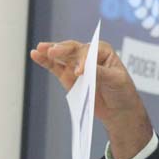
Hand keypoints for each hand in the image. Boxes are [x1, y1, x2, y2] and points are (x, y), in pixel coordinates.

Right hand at [30, 39, 152, 158]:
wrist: (118, 109)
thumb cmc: (122, 91)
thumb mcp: (116, 81)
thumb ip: (101, 73)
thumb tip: (84, 68)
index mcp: (102, 51)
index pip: (89, 52)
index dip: (83, 60)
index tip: (80, 73)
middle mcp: (87, 54)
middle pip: (72, 49)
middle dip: (62, 49)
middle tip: (53, 51)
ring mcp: (75, 65)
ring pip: (61, 55)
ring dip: (50, 51)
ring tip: (40, 49)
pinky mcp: (68, 76)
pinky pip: (55, 66)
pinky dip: (45, 61)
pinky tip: (35, 55)